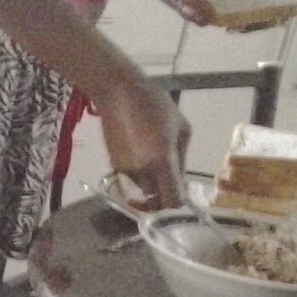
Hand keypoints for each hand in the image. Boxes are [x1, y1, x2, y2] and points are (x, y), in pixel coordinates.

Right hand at [96, 74, 190, 210]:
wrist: (117, 94)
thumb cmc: (156, 104)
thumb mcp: (182, 128)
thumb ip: (182, 159)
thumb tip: (181, 180)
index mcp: (162, 161)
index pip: (172, 200)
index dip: (179, 203)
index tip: (183, 194)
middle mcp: (142, 171)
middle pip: (156, 200)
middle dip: (164, 194)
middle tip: (171, 178)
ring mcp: (125, 171)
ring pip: (143, 189)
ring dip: (152, 182)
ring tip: (154, 157)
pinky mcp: (114, 166)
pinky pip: (132, 177)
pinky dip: (140, 172)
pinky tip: (140, 150)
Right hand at [151, 0, 296, 26]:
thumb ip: (187, 7)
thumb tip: (203, 20)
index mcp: (216, 15)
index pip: (240, 23)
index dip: (256, 24)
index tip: (270, 23)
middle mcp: (228, 6)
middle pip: (254, 15)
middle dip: (271, 17)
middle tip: (290, 17)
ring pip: (260, 0)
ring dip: (277, 4)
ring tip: (296, 6)